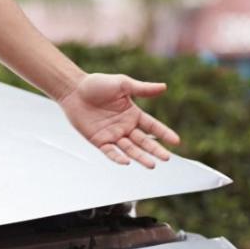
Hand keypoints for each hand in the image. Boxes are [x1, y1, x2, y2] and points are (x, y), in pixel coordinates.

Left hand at [58, 73, 179, 168]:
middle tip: (166, 158)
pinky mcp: (99, 141)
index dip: (164, 134)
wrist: (73, 89)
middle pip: (144, 141)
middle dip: (155, 150)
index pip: (152, 126)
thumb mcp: (122, 84)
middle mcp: (125, 127)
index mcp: (133, 114)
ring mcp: (113, 135)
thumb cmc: (97, 84)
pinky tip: (126, 162)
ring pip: (130, 149)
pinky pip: (110, 152)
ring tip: (152, 165)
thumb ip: (142, 89)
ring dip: (141, 157)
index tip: (176, 141)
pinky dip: (118, 158)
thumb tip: (164, 87)